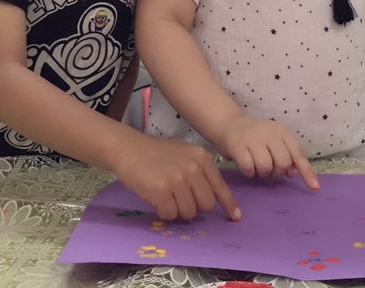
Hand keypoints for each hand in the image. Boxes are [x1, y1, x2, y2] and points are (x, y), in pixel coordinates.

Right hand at [112, 137, 240, 221]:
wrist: (129, 149)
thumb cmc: (156, 154)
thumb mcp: (184, 154)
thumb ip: (199, 171)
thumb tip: (213, 197)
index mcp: (201, 157)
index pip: (219, 186)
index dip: (228, 203)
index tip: (235, 217)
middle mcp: (193, 167)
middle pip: (206, 204)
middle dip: (194, 207)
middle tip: (179, 199)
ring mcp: (178, 179)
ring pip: (189, 212)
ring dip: (177, 210)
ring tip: (165, 197)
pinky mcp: (162, 190)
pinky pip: (170, 215)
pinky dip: (164, 213)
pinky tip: (156, 200)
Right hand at [215, 116, 319, 189]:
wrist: (228, 124)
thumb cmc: (254, 137)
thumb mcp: (273, 141)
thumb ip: (285, 155)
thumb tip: (292, 173)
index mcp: (280, 131)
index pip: (297, 152)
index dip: (306, 171)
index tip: (314, 187)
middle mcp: (268, 133)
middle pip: (283, 161)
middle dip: (277, 171)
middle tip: (270, 170)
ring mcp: (252, 138)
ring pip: (266, 166)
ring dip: (262, 173)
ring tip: (257, 168)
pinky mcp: (237, 145)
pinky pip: (249, 167)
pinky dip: (249, 172)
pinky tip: (247, 168)